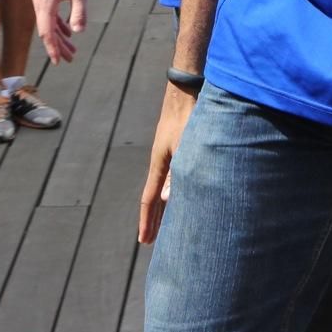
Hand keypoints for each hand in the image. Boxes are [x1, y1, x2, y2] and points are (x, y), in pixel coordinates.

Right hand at [34, 0, 94, 62]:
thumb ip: (78, 11)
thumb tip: (77, 32)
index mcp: (45, 2)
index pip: (46, 32)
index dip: (52, 48)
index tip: (57, 62)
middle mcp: (39, 1)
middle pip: (47, 30)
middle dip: (58, 46)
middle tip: (70, 59)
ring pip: (49, 22)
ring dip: (60, 36)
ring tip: (72, 49)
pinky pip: (51, 13)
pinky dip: (59, 23)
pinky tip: (68, 30)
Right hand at [137, 82, 197, 243]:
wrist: (188, 90)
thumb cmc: (189, 116)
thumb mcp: (184, 145)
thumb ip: (177, 172)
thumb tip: (165, 199)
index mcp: (160, 164)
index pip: (149, 199)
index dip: (147, 221)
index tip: (143, 241)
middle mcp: (163, 162)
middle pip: (154, 197)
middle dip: (154, 220)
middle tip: (150, 241)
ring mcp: (171, 156)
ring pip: (165, 188)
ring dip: (164, 208)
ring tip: (166, 226)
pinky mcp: (181, 149)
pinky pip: (175, 178)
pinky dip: (176, 192)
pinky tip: (183, 195)